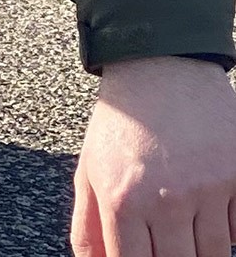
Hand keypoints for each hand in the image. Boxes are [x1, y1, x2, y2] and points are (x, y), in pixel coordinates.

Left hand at [74, 55, 235, 256]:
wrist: (161, 71)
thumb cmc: (121, 125)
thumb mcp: (88, 173)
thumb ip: (89, 228)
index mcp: (123, 201)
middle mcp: (168, 199)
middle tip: (167, 248)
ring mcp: (209, 189)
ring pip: (216, 253)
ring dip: (201, 251)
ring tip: (185, 233)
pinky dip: (226, 229)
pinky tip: (208, 212)